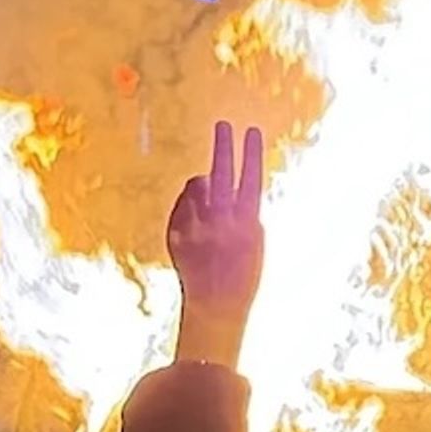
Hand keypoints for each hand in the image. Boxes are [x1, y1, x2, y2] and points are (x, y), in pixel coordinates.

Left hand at [168, 121, 265, 367]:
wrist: (215, 305)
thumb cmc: (241, 275)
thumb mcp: (253, 240)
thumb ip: (242, 210)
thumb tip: (219, 183)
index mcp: (246, 221)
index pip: (251, 178)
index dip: (252, 153)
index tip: (252, 130)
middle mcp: (220, 220)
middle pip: (222, 172)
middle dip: (224, 146)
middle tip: (223, 125)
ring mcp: (197, 225)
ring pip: (197, 187)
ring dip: (204, 187)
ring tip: (210, 202)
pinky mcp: (177, 232)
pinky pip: (182, 206)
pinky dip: (189, 208)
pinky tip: (197, 225)